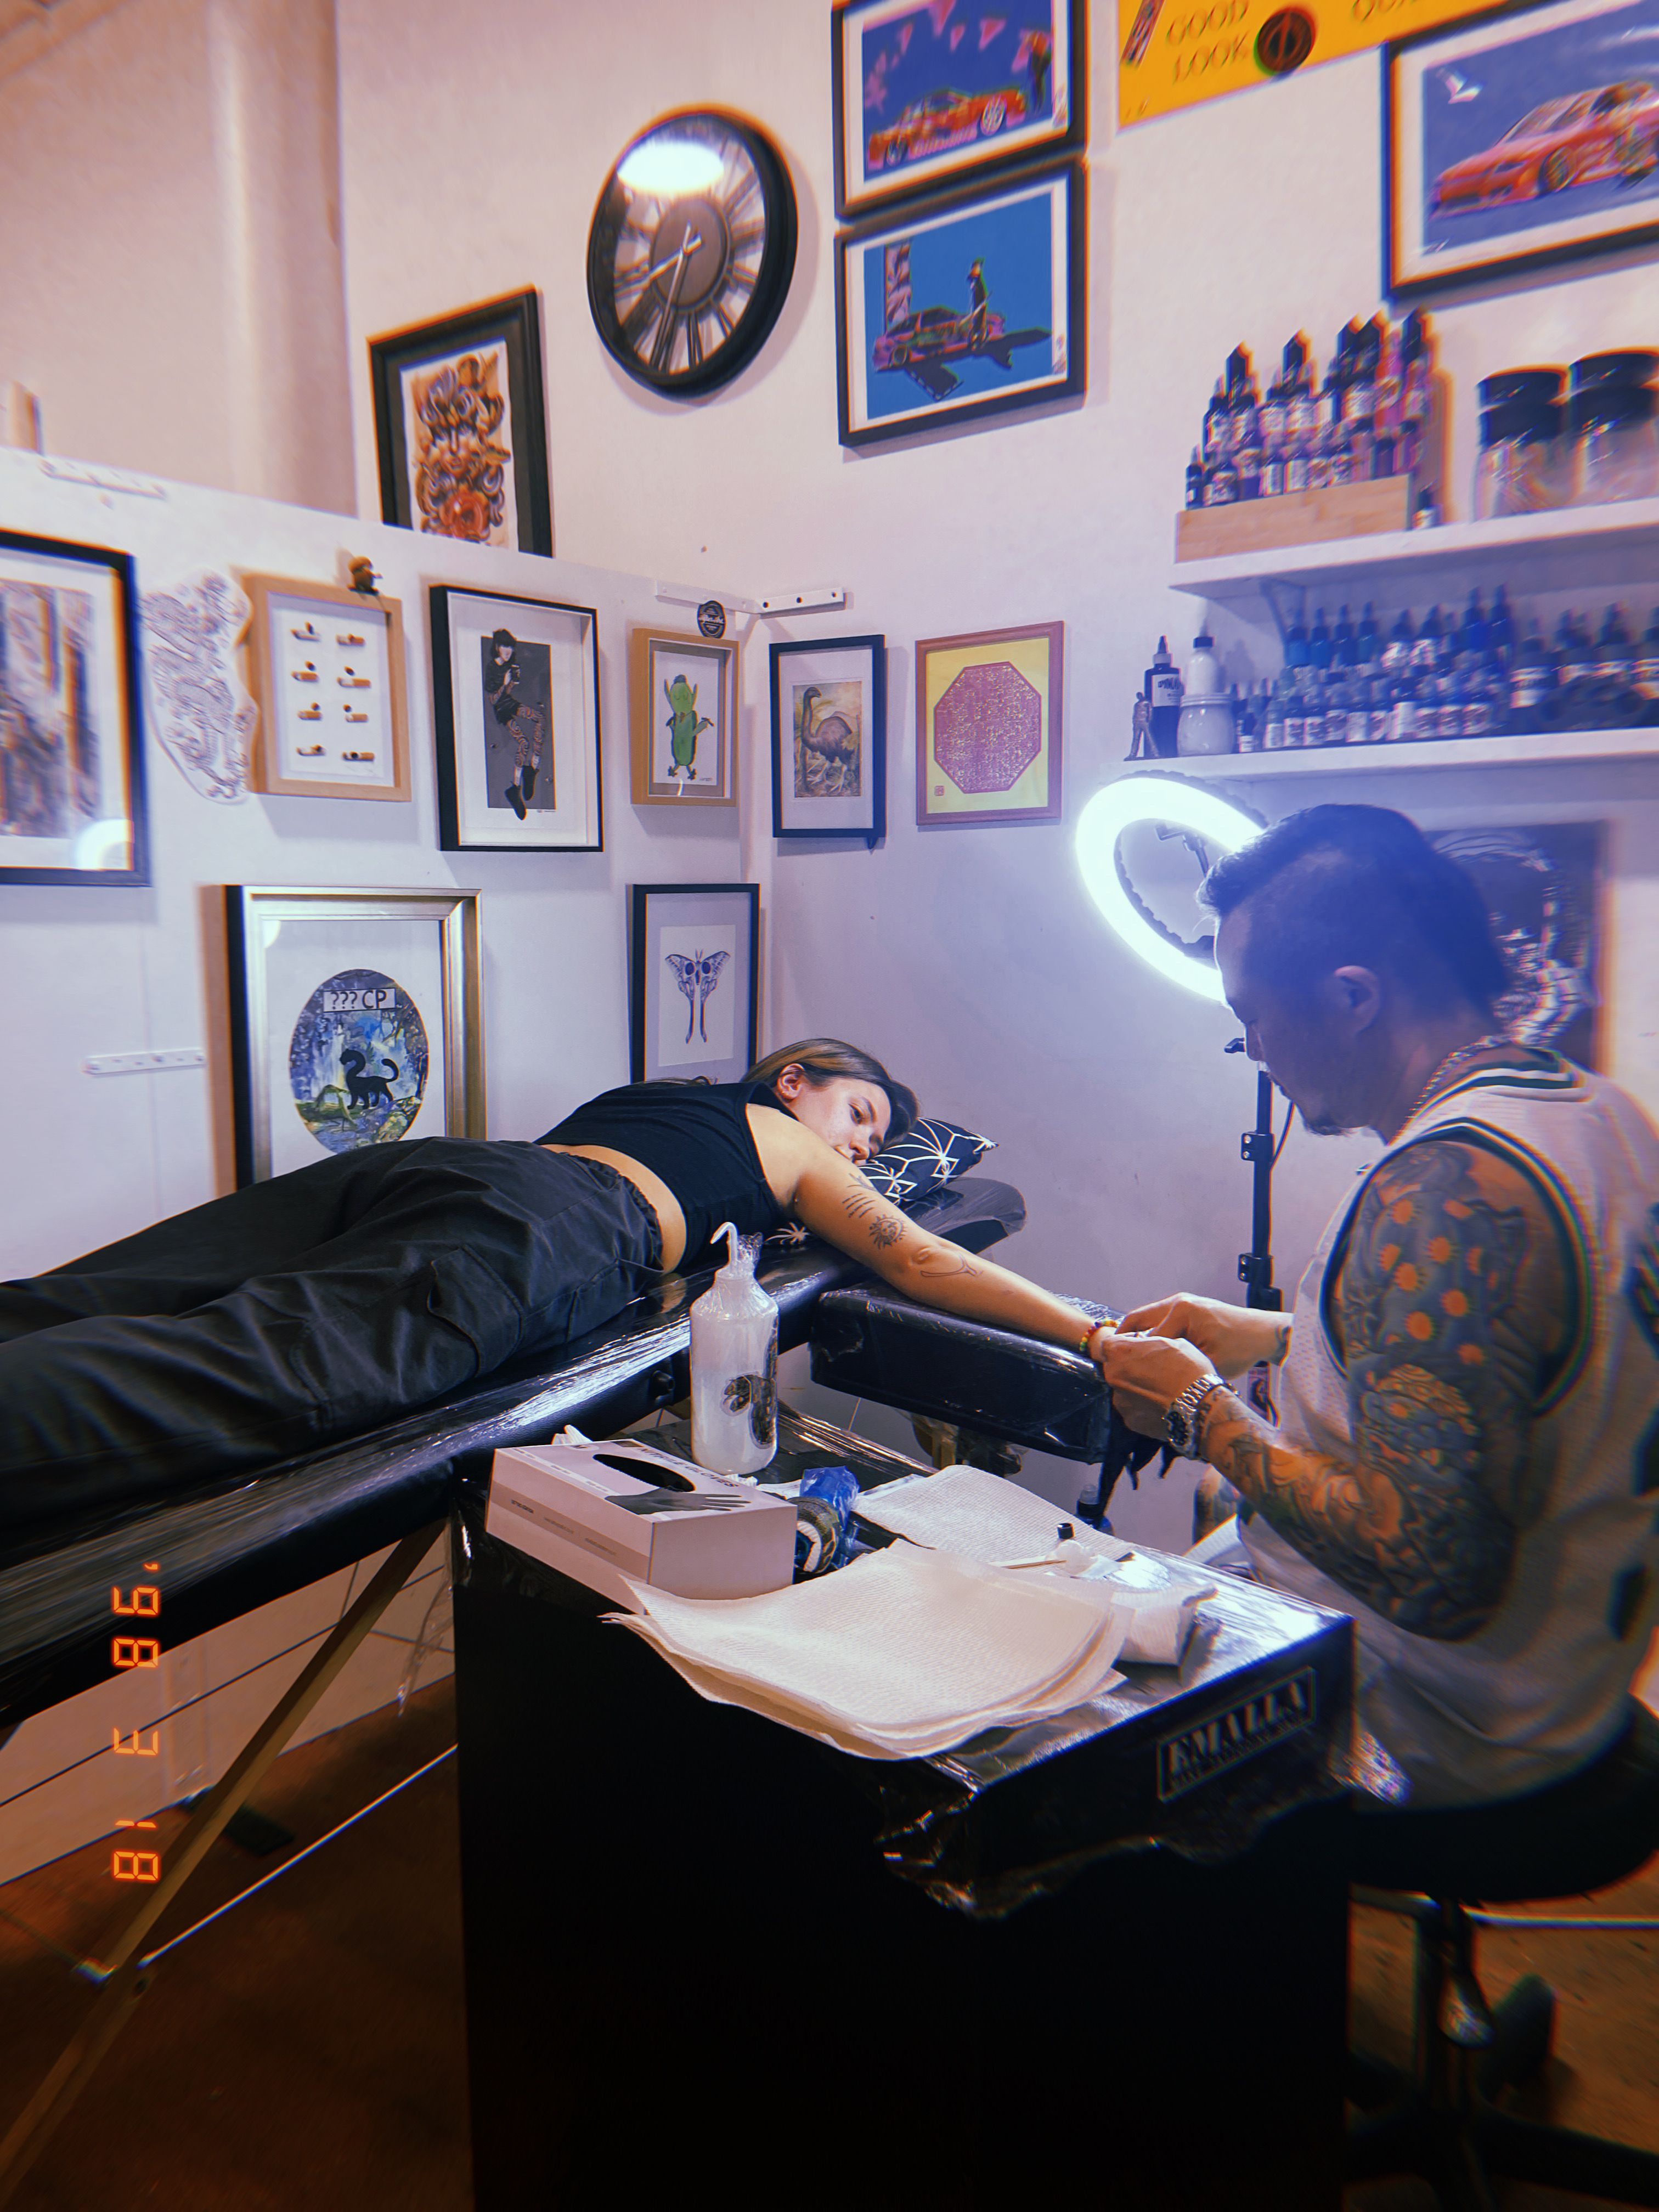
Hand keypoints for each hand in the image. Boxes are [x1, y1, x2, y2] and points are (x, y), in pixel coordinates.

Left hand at [1096, 1332, 1218, 1441]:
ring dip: (1136, 1387)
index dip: (1124, 1344)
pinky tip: (1161, 1404)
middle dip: (1129, 1366)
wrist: (1200, 1406)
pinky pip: (1133, 1408)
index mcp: (1120, 1352)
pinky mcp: (1130, 1420)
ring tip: (1160, 1389)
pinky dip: (1143, 1406)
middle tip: (1153, 1368)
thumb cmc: (1189, 1369)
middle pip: (1114, 1367)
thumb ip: (1150, 1342)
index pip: (1109, 1344)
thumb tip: (1145, 1343)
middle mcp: (1113, 1376)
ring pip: (1123, 1389)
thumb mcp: (1173, 1342)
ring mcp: (1120, 1400)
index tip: (1139, 1347)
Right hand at [1115, 1291, 1284, 1379]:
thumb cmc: (1240, 1348)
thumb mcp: (1205, 1362)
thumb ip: (1176, 1364)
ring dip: (1139, 1338)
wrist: (1263, 1333)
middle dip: (1125, 1342)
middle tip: (1113, 1362)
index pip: (1146, 1338)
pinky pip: (1160, 1320)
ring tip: (1131, 1360)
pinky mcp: (1187, 1307)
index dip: (1134, 1357)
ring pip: (1147, 1320)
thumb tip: (1151, 1374)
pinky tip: (1153, 1353)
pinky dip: (1153, 1334)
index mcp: (1180, 1311)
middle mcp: (1178, 1301)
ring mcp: (1182, 1301)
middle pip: (1137, 1320)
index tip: (1122, 1374)